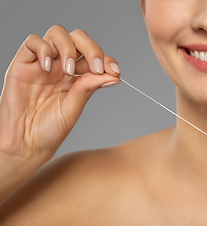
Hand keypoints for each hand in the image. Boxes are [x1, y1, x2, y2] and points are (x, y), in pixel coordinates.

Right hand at [0, 25, 120, 161]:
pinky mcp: (23, 63)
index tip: (115, 71)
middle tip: (96, 68)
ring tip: (69, 70)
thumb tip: (114, 75)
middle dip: (92, 49)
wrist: (25, 143)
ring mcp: (43, 63)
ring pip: (58, 33)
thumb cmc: (50, 129)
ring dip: (69, 48)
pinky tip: (47, 67)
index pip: (94, 56)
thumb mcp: (74, 107)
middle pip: (79, 39)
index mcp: (77, 76)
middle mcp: (61, 66)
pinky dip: (43, 49)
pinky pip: (32, 41)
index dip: (107, 59)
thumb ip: (89, 87)